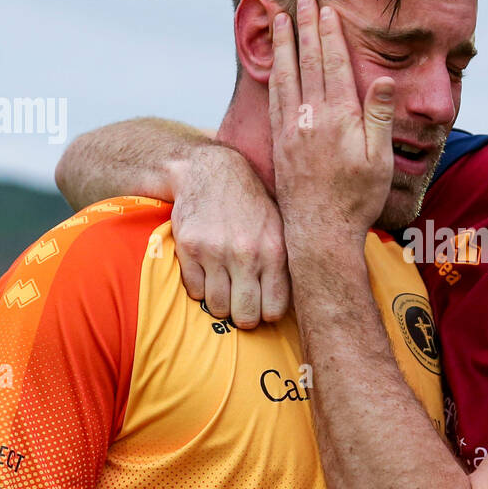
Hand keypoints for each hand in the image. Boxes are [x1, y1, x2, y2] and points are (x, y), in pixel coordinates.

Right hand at [166, 142, 289, 327]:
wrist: (210, 172)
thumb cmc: (251, 204)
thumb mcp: (280, 226)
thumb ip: (286, 262)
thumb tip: (298, 299)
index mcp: (275, 251)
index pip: (274, 309)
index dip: (268, 313)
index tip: (263, 307)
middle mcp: (246, 254)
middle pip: (245, 316)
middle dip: (244, 317)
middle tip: (242, 307)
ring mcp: (215, 252)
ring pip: (218, 307)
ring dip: (221, 304)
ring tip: (225, 289)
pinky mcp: (189, 249)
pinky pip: (194, 292)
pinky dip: (200, 289)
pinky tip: (208, 274)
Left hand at [267, 0, 394, 254]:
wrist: (320, 231)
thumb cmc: (357, 198)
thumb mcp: (379, 159)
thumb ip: (379, 117)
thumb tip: (384, 80)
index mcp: (339, 118)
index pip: (334, 65)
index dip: (330, 34)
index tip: (326, 10)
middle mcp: (312, 117)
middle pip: (309, 62)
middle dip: (305, 28)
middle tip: (300, 0)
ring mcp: (292, 128)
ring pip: (286, 75)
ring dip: (283, 44)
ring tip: (278, 18)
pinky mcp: (280, 141)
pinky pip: (275, 98)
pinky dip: (274, 74)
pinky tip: (273, 62)